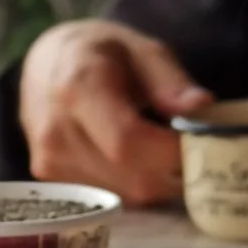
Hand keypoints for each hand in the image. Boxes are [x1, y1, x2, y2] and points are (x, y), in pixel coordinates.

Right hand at [19, 20, 212, 205]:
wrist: (45, 62)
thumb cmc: (100, 52)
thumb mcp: (142, 50)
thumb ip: (171, 81)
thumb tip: (202, 108)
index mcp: (79, 90)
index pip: (129, 142)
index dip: (172, 152)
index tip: (202, 143)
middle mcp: (56, 133)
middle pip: (133, 177)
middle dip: (174, 170)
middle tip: (191, 148)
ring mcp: (49, 161)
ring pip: (127, 195)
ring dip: (156, 180)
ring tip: (159, 148)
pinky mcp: (50, 179)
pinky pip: (110, 198)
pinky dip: (133, 184)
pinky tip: (133, 159)